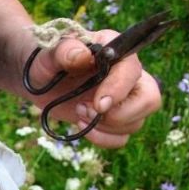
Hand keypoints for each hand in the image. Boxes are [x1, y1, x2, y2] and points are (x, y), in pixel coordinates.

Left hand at [25, 29, 162, 148]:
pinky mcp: (113, 119)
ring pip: (135, 123)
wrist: (39, 77)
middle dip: (119, 114)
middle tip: (88, 110)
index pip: (132, 71)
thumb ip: (64, 50)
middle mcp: (127, 75)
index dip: (119, 90)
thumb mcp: (49, 52)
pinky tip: (81, 125)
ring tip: (78, 111)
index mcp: (116, 50)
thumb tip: (82, 56)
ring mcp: (124, 99)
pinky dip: (102, 139)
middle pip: (150, 100)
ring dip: (105, 127)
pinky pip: (121, 138)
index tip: (98, 105)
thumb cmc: (46, 59)